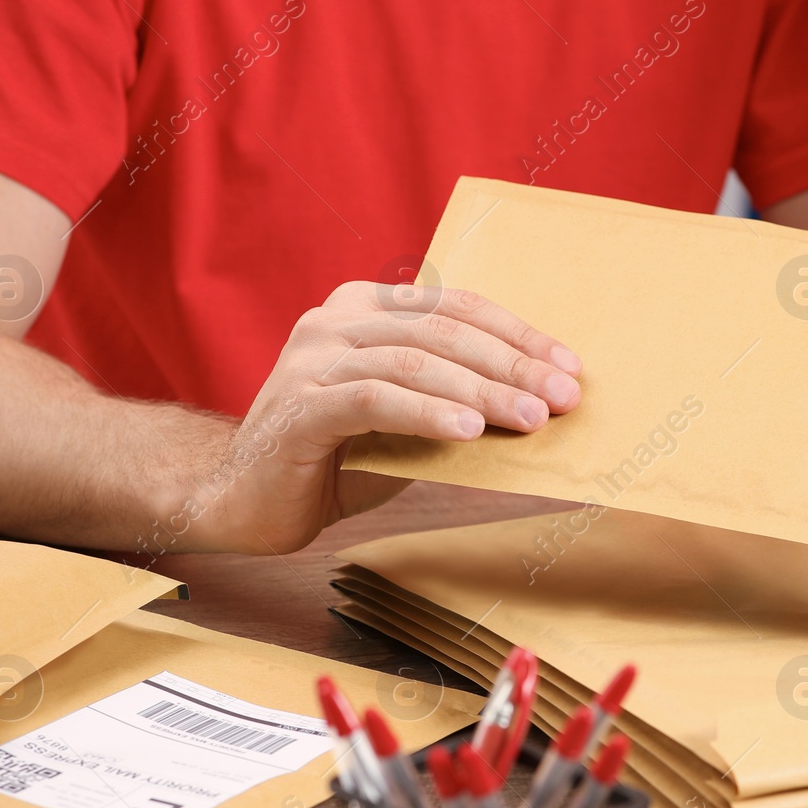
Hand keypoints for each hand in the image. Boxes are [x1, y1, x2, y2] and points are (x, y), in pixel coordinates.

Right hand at [189, 282, 581, 552]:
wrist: (239, 499)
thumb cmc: (331, 461)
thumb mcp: (406, 423)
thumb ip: (453, 402)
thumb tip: (536, 409)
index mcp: (365, 309)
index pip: (455, 308)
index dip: (517, 335)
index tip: (568, 367)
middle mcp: (335, 322)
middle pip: (442, 331)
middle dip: (512, 363)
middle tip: (563, 396)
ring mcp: (313, 359)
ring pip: (414, 361)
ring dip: (481, 389)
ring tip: (529, 418)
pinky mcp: (300, 406)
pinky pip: (375, 400)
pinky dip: (428, 412)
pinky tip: (469, 430)